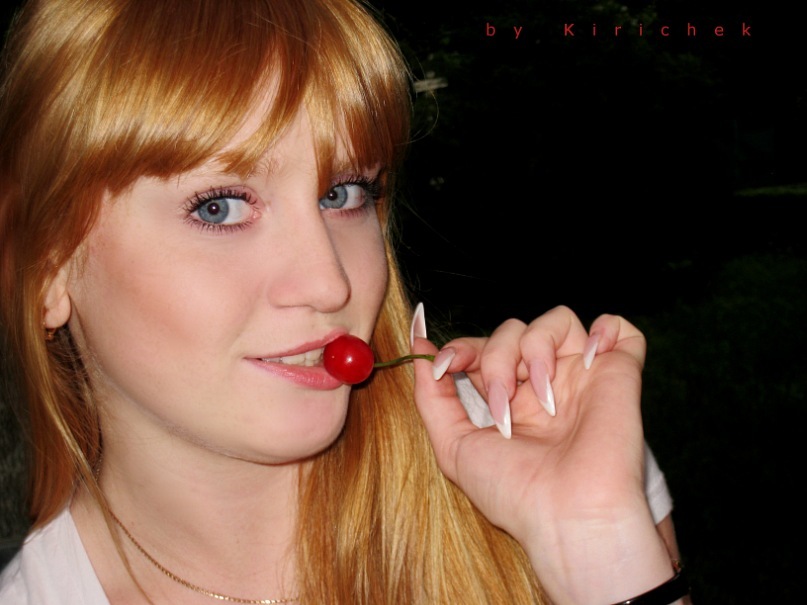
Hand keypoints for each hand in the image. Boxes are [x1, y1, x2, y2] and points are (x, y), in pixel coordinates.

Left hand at [411, 305, 672, 603]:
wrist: (568, 514)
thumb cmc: (513, 491)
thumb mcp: (454, 446)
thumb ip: (431, 395)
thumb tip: (418, 345)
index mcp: (510, 400)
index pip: (483, 349)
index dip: (463, 348)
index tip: (447, 363)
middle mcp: (545, 384)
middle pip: (513, 330)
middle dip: (496, 359)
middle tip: (502, 404)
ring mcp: (582, 376)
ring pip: (557, 320)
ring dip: (536, 348)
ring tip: (543, 399)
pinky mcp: (619, 373)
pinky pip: (620, 328)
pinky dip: (606, 328)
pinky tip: (589, 356)